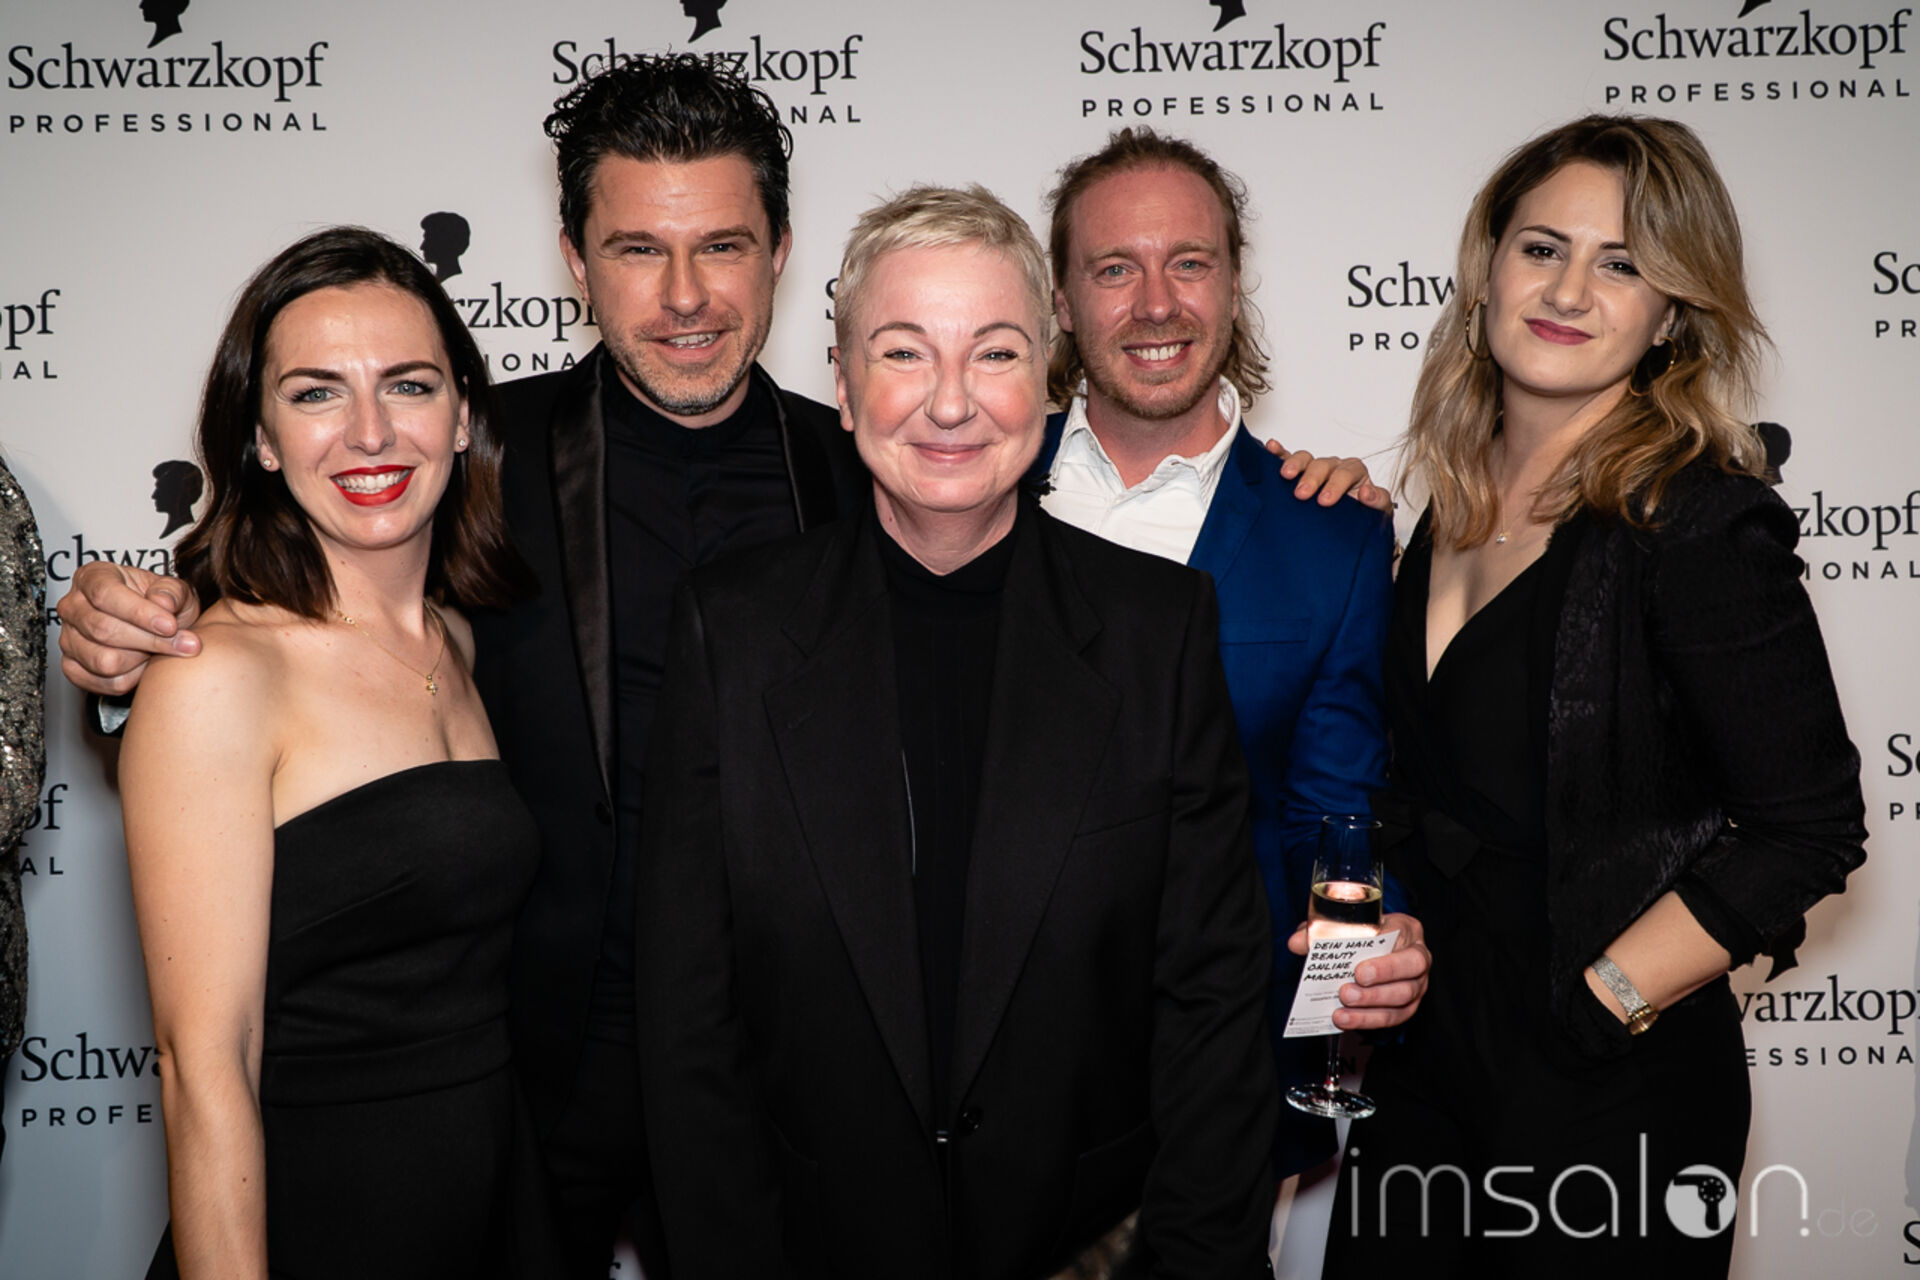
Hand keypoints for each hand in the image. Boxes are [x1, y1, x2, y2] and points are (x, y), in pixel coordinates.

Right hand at [57, 561, 202, 695]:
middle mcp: (73, 607)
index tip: (170, 625)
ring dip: (143, 660)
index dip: (139, 613)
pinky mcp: (73, 668)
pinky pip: (105, 682)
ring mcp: (68, 639)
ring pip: (104, 661)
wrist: (160, 628)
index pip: (105, 595)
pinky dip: (134, 678)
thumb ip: (172, 591)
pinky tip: (146, 664)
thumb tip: (163, 602)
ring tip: (162, 652)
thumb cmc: (162, 605)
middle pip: (103, 630)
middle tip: (182, 643)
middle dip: (150, 641)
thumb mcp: (175, 590)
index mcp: (92, 578)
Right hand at [1263, 437, 1391, 511]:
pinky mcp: (1298, 474)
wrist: (1347, 528)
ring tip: (1286, 475)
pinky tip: (1272, 447)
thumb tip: (1366, 493)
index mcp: (1354, 473)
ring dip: (1295, 465)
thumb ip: (1378, 501)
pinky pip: (1288, 458)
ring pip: (1305, 459)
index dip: (1336, 484)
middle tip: (1302, 494)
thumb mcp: (1378, 511)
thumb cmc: (1362, 515)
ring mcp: (1314, 469)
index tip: (1325, 501)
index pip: (1347, 472)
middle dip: (1312, 478)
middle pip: (1323, 465)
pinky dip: (1279, 452)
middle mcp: (1334, 467)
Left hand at [1287, 911, 1430, 1030]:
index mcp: (1407, 930)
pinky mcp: (1407, 1006)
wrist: (1375, 944)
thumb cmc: (1365, 931)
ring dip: (1369, 1007)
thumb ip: (1323, 930)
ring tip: (1342, 1008)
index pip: (1404, 944)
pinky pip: (1392, 1017)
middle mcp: (1418, 958)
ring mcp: (1416, 984)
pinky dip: (1366, 1020)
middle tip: (1346, 991)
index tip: (1357, 970)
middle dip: (1376, 987)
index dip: (1385, 963)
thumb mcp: (1347, 923)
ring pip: (1402, 1000)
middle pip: (1408, 977)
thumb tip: (1296, 942)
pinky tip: (1345, 1020)